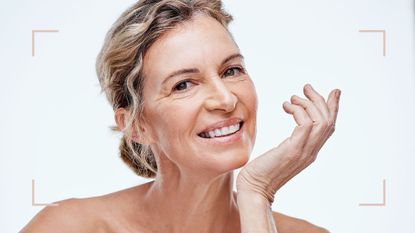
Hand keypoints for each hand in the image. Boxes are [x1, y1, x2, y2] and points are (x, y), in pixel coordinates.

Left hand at [236, 84, 340, 203]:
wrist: (254, 188)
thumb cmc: (261, 172)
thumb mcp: (280, 154)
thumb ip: (289, 144)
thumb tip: (287, 135)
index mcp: (310, 152)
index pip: (329, 128)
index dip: (333, 108)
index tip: (333, 92)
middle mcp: (311, 151)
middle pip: (328, 121)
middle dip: (320, 100)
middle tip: (306, 87)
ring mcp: (304, 151)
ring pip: (321, 121)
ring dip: (308, 103)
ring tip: (292, 97)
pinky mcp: (293, 150)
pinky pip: (306, 125)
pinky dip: (298, 111)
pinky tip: (286, 106)